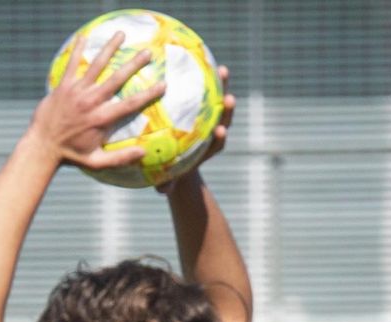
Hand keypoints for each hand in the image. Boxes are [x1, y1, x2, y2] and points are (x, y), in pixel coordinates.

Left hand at [29, 32, 166, 170]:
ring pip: (96, 66)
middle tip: (148, 53)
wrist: (41, 145)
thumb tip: (144, 153)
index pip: (130, 105)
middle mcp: (90, 102)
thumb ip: (121, 158)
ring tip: (121, 34)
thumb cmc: (71, 155)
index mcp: (101, 119)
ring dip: (109, 49)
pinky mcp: (63, 86)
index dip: (148, 94)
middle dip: (133, 65)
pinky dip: (77, 50)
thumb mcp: (97, 162)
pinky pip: (72, 64)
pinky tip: (85, 36)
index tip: (163, 85)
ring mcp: (76, 92)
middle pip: (116, 79)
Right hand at [159, 66, 234, 195]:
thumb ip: (167, 186)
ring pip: (218, 101)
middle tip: (229, 98)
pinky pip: (205, 90)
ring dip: (222, 86)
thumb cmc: (171, 172)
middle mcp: (212, 133)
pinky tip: (196, 60)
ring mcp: (209, 118)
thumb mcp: (168, 181)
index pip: (217, 143)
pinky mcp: (203, 106)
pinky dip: (204, 78)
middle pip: (223, 120)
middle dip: (228, 110)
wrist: (179, 161)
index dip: (220, 138)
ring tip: (222, 70)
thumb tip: (161, 192)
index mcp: (206, 149)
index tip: (220, 132)